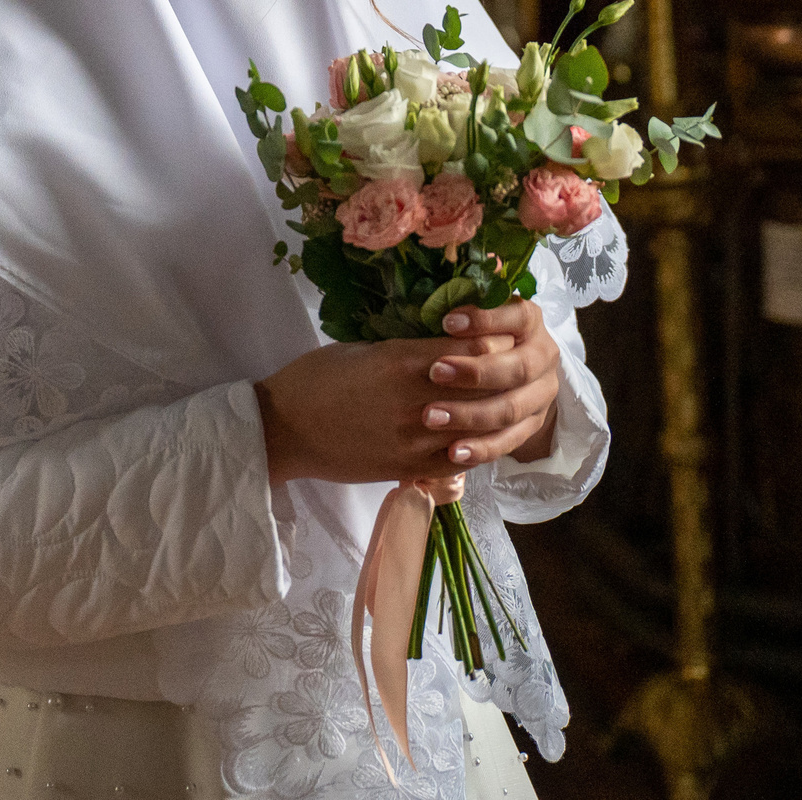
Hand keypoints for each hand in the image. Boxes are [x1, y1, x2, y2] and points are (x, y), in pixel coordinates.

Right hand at [253, 299, 561, 484]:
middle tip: (518, 364)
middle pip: (482, 387)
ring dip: (496, 413)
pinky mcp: (407, 469)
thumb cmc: (315, 378)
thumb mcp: (362, 349)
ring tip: (507, 401)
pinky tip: (483, 437)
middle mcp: (414, 401)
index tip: (506, 332)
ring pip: (476, 427)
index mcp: (400, 362)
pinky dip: (476, 447)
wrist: (283, 429)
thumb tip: (447, 345)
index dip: (495, 340)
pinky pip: (458, 461)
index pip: (470, 349)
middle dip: (504, 374)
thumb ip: (407, 349)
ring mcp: (413, 439)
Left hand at [428, 300, 561, 464]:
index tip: (446, 321)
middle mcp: (543, 357)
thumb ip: (465, 291)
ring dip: (471, 414)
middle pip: (517, 368)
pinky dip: (481, 449)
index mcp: (530, 321)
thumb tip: (474, 256)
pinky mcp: (531, 428)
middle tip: (434, 373)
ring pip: (513, 409)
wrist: (510, 376)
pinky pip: (509, 443)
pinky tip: (451, 453)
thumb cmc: (472, 335)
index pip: (516, 316)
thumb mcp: (469, 312)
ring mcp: (541, 396)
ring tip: (430, 416)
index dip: (485, 319)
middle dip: (475, 372)